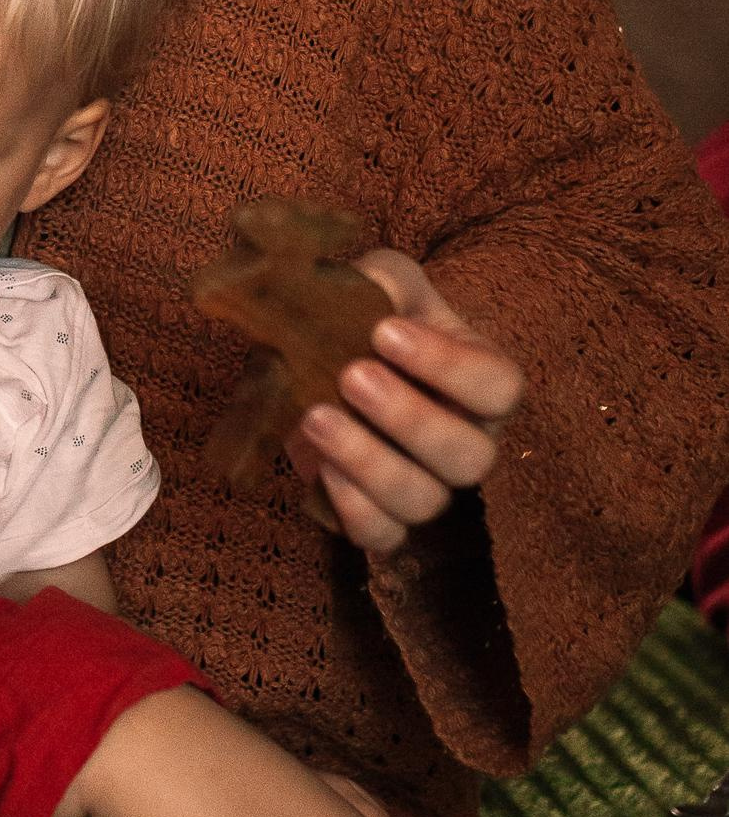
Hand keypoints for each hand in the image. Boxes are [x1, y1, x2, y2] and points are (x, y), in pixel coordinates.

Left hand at [286, 249, 523, 557]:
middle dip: (409, 420)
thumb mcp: (383, 283)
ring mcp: (428, 485)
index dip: (449, 366)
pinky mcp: (381, 515)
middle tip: (351, 375)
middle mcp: (468, 441)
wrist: (324, 358)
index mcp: (483, 383)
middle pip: (469, 457)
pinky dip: (351, 509)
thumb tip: (374, 293)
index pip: (500, 387)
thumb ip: (386, 280)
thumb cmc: (372, 317)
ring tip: (316, 416)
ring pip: (424, 501)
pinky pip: (382, 535)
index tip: (387, 332)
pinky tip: (320, 469)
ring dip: (369, 462)